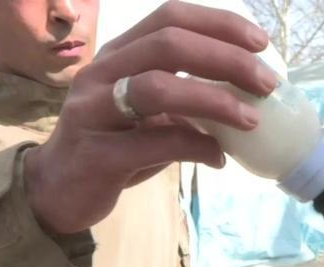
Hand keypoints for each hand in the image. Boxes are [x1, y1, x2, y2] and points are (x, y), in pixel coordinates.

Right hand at [25, 1, 276, 233]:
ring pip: (158, 88)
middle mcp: (101, 73)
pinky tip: (218, 158)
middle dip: (226, 59)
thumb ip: (185, 97)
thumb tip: (246, 99)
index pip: (170, 17)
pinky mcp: (97, 155)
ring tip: (251, 119)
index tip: (261, 43)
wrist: (56, 191)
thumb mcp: (146, 113)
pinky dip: (196, 147)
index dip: (219, 24)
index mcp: (117, 54)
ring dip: (214, 100)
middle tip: (267, 83)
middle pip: (168, 44)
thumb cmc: (111, 146)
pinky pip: (155, 143)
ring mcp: (93, 112)